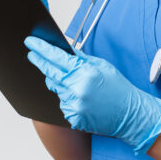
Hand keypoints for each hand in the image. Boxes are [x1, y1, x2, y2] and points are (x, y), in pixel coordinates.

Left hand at [24, 36, 160, 155]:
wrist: (129, 114)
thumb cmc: (118, 89)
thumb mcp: (102, 66)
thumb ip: (80, 59)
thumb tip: (63, 50)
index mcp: (85, 73)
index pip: (56, 58)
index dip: (41, 49)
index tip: (31, 43)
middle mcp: (77, 89)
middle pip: (49, 72)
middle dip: (39, 62)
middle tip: (32, 54)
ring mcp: (73, 104)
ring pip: (55, 88)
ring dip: (59, 82)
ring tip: (77, 82)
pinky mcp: (72, 117)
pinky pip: (62, 102)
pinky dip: (67, 97)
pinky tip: (81, 97)